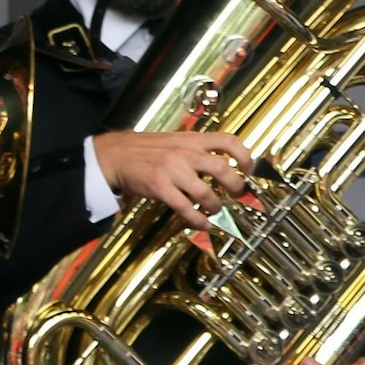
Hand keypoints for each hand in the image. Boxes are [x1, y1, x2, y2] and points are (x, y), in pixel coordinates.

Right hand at [93, 130, 253, 230]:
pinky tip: (202, 224)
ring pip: (205, 191)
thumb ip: (197, 150)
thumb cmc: (147, 149)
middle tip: (237, 194)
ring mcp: (172, 170)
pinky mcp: (159, 186)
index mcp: (192, 140)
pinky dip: (197, 218)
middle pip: (222, 167)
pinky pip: (184, 207)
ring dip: (215, 205)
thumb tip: (222, 166)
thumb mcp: (176, 141)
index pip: (227, 140)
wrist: (115, 154)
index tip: (249, 168)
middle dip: (235, 184)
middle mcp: (185, 153)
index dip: (244, 154)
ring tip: (216, 210)